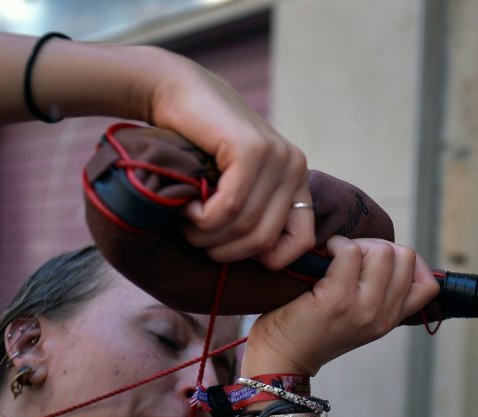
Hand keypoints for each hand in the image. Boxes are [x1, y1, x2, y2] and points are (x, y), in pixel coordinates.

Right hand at [143, 51, 314, 269]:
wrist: (175, 92)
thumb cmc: (198, 147)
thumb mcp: (235, 186)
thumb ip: (254, 214)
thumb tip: (264, 262)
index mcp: (297, 179)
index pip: (301, 241)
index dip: (267, 259)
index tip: (231, 249)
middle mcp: (295, 166)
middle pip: (265, 241)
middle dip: (224, 251)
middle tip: (195, 236)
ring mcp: (277, 156)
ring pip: (245, 227)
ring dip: (206, 235)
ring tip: (186, 220)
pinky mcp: (251, 149)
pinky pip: (230, 208)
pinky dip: (202, 218)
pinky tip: (187, 206)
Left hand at [241, 236, 439, 376]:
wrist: (282, 358)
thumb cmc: (313, 331)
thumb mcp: (359, 320)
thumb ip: (378, 295)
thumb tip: (384, 251)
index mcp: (390, 321)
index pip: (428, 285)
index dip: (408, 263)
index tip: (378, 262)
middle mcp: (382, 316)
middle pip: (406, 258)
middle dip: (379, 246)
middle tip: (352, 256)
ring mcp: (362, 308)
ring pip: (383, 251)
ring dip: (357, 244)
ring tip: (336, 256)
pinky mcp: (337, 298)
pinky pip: (349, 251)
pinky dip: (336, 245)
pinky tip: (323, 255)